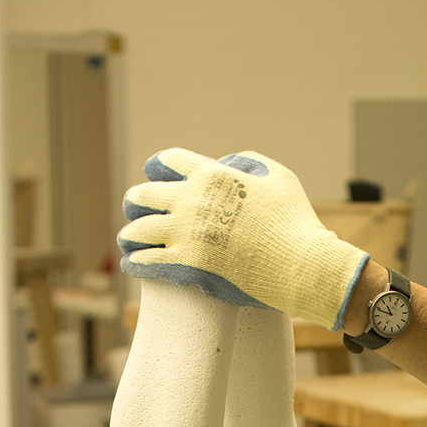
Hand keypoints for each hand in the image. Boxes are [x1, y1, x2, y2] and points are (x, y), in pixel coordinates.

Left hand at [117, 149, 368, 329]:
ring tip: (126, 238)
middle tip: (131, 207)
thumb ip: (248, 162)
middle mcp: (193, 200)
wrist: (301, 264)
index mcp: (212, 175)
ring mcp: (187, 234)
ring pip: (141, 229)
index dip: (156, 165)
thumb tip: (226, 161)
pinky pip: (148, 261)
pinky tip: (130, 263)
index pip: (169, 161)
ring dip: (130, 233)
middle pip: (146, 194)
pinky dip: (135, 261)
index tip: (150, 171)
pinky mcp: (187, 266)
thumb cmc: (296, 221)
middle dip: (135, 200)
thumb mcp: (278, 176)